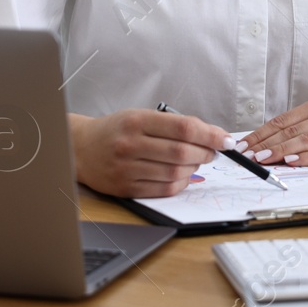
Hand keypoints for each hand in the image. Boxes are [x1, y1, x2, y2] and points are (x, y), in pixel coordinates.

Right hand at [69, 108, 231, 197]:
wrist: (81, 148)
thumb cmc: (117, 130)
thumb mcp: (141, 116)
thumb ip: (173, 125)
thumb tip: (211, 135)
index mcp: (136, 121)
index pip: (183, 128)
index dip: (210, 135)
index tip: (226, 139)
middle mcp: (130, 144)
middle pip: (181, 152)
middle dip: (205, 153)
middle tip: (213, 151)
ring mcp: (126, 168)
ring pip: (175, 173)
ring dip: (194, 168)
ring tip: (196, 161)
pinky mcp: (125, 188)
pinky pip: (163, 190)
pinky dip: (180, 184)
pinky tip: (183, 175)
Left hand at [240, 97, 307, 167]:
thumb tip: (276, 140)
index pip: (283, 120)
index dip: (261, 133)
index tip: (242, 144)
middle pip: (291, 130)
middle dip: (264, 144)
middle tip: (245, 155)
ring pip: (306, 140)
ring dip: (281, 151)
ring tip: (262, 160)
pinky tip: (294, 162)